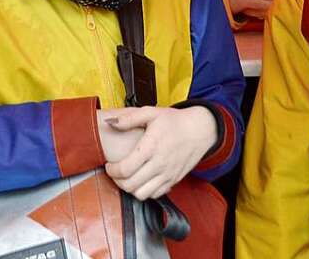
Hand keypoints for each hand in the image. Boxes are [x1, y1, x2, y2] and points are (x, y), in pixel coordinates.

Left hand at [102, 106, 216, 200]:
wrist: (199, 130)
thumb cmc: (174, 121)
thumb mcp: (151, 112)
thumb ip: (129, 118)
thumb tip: (109, 122)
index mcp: (151, 147)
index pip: (125, 168)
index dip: (112, 170)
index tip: (109, 165)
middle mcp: (159, 164)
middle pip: (131, 185)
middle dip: (117, 181)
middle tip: (115, 172)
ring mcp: (167, 175)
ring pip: (142, 194)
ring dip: (130, 189)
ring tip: (127, 178)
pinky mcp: (174, 181)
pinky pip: (155, 195)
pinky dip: (145, 191)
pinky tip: (141, 180)